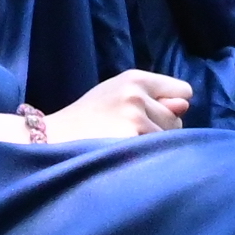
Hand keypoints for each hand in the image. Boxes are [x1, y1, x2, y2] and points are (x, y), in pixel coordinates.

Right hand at [43, 70, 192, 140]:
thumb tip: (185, 105)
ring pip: (170, 136)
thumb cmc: (86, 120)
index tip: (151, 115)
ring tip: (122, 143)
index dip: (171, 106)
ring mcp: (134, 116)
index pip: (183, 91)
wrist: (49, 140)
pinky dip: (146, 157)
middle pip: (178, 117)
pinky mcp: (132, 139)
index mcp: (135, 78)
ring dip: (153, 144)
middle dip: (161, 127)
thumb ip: (154, 98)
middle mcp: (136, 93)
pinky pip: (158, 151)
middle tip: (127, 133)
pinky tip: (124, 155)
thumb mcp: (117, 97)